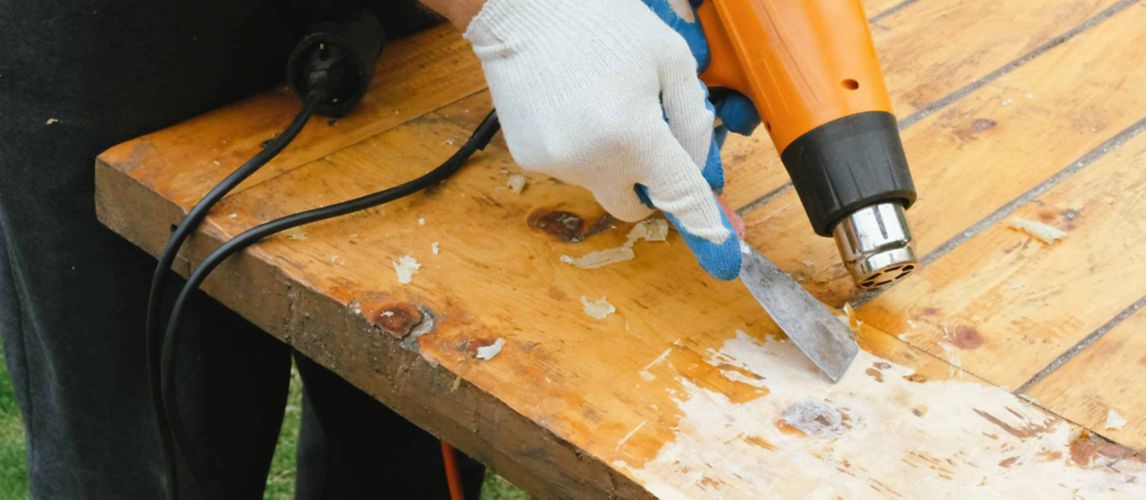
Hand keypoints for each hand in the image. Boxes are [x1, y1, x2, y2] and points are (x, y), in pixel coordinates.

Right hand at [464, 0, 742, 278]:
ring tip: (600, 102)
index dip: (706, 222)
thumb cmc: (602, 23)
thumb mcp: (670, 57)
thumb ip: (693, 117)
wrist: (521, 10)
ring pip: (602, 183)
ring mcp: (556, 164)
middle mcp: (592, 161)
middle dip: (649, 185)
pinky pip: (570, 168)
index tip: (724, 247)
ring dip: (612, 159)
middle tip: (649, 142)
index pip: (681, 195)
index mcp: (634, 134)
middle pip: (636, 206)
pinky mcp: (528, 159)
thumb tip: (698, 165)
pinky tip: (572, 106)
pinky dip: (580, 148)